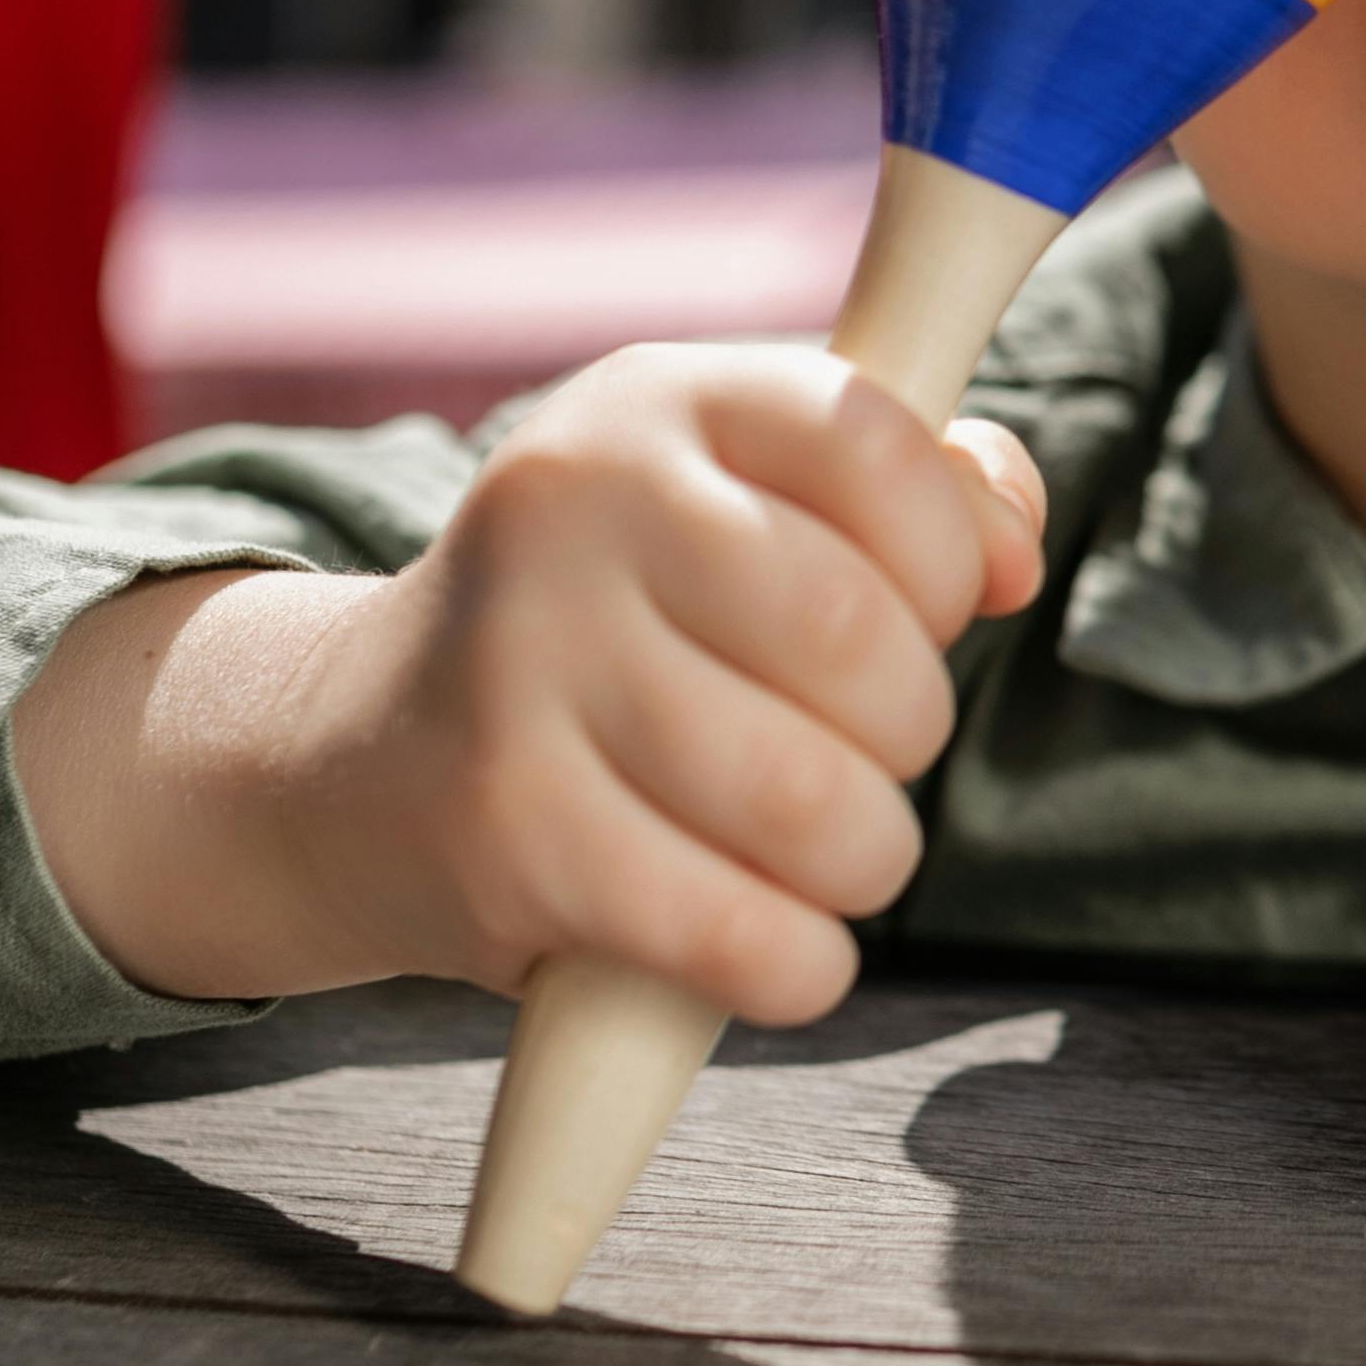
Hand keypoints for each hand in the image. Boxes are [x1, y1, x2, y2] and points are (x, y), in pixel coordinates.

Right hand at [14, 347, 1046, 1027]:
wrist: (350, 761)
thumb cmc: (610, 629)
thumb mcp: (736, 502)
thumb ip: (911, 490)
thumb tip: (1015, 549)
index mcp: (656, 400)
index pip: (876, 444)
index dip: (950, 555)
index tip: (929, 615)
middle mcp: (573, 502)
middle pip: (862, 642)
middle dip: (909, 731)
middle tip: (863, 756)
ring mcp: (523, 665)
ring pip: (813, 801)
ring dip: (864, 859)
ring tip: (830, 854)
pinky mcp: (506, 831)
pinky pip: (738, 929)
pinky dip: (797, 964)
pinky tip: (781, 947)